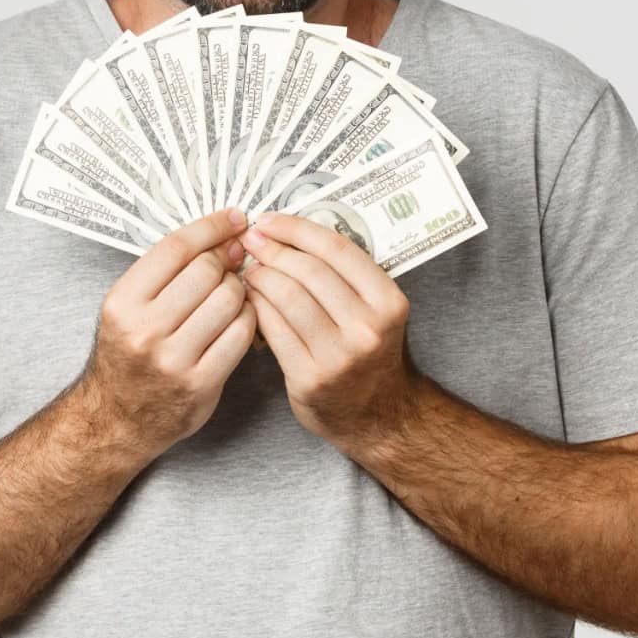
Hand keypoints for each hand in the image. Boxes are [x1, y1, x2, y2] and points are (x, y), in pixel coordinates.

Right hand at [78, 207, 257, 459]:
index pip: (176, 248)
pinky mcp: (201, 383)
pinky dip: (249, 319)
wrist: (117, 418)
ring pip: (230, 300)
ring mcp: (174, 359)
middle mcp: (144, 330)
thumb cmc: (128, 355)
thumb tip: (225, 237)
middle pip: (207, 271)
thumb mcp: (128, 307)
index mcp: (123, 302)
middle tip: (233, 261)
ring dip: (241, 290)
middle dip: (227, 260)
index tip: (234, 219)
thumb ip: (167, 273)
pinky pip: (242, 334)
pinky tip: (240, 318)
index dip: (211, 227)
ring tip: (233, 293)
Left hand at [236, 209, 418, 445]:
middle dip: (272, 249)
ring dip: (260, 277)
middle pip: (308, 271)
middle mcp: (367, 328)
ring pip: (286, 298)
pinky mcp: (309, 378)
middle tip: (251, 241)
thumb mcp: (376, 310)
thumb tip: (290, 233)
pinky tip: (249, 298)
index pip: (337, 249)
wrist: (379, 417)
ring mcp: (338, 356)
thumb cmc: (370, 354)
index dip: (297, 229)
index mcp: (388, 302)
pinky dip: (256, 307)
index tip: (270, 220)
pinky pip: (273, 329)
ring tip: (250, 269)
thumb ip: (346, 275)